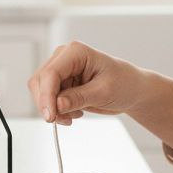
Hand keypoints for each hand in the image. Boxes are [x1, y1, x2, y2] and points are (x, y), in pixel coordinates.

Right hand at [28, 41, 147, 124]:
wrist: (132, 89)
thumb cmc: (124, 83)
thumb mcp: (104, 92)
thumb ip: (79, 98)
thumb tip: (57, 104)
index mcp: (75, 52)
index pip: (51, 73)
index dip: (46, 96)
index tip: (50, 116)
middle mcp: (64, 58)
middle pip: (40, 82)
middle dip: (48, 104)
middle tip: (63, 120)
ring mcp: (61, 70)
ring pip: (41, 92)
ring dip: (53, 109)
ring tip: (75, 115)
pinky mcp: (61, 83)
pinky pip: (48, 99)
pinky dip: (58, 110)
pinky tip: (75, 113)